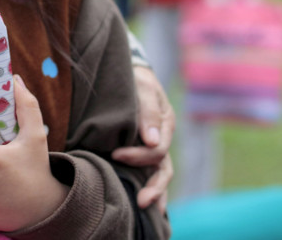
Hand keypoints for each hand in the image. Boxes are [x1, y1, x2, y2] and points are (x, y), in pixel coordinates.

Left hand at [112, 66, 174, 210]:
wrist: (130, 72)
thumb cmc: (135, 77)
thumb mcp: (143, 88)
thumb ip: (148, 112)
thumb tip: (152, 142)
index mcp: (165, 124)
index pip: (156, 151)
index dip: (138, 156)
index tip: (115, 154)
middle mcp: (162, 138)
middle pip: (163, 169)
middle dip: (153, 187)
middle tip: (140, 201)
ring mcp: (154, 144)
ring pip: (159, 174)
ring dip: (154, 192)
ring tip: (145, 210)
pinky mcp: (143, 147)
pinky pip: (149, 170)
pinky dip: (148, 185)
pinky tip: (143, 203)